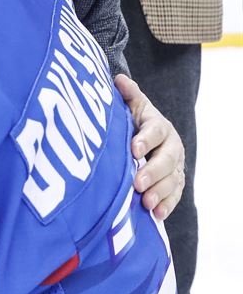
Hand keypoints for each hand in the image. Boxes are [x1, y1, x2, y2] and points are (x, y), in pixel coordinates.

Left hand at [114, 74, 184, 219]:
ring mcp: (175, 165)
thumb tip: (118, 79)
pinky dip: (167, 205)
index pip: (154, 131)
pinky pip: (175, 195)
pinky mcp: (175, 182)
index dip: (145, 139)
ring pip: (172, 179)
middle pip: (166, 159)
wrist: (149, 138)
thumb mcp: (132, 106)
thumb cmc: (135, 121)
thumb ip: (128, 95)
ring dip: (160, 192)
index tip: (133, 149)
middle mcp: (171, 145)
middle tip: (138, 184)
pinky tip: (157, 214)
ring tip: (146, 203)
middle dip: (153, 172)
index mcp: (158, 125)